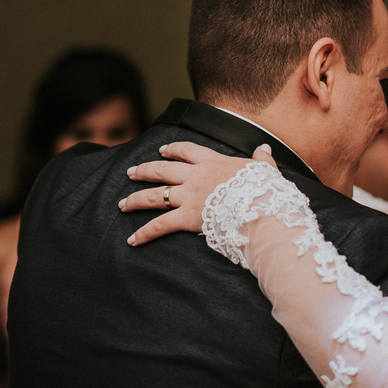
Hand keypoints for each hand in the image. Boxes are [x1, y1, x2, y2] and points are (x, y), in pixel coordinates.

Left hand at [120, 142, 273, 245]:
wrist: (260, 207)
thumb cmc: (265, 190)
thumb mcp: (265, 169)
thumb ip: (262, 158)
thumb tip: (264, 147)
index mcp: (214, 163)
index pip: (187, 151)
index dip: (172, 150)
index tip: (162, 150)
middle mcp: (196, 177)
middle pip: (162, 170)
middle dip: (144, 171)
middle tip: (131, 172)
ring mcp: (189, 196)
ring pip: (154, 196)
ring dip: (135, 199)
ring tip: (122, 204)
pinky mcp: (186, 217)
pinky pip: (160, 226)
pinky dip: (144, 233)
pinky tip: (132, 240)